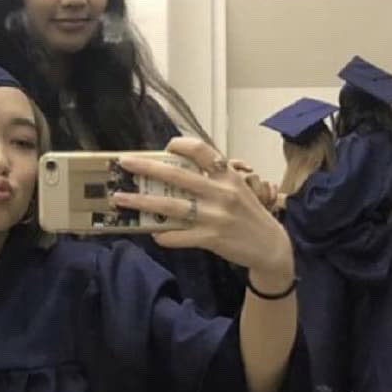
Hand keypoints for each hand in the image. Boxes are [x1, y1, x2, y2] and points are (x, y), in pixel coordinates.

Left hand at [112, 137, 293, 280]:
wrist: (271, 247)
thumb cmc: (248, 213)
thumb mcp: (237, 187)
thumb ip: (213, 177)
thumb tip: (175, 170)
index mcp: (227, 175)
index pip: (201, 149)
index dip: (179, 144)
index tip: (165, 147)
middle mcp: (220, 192)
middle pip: (177, 175)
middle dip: (146, 168)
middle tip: (124, 163)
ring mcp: (215, 216)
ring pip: (170, 206)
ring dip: (142, 202)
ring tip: (120, 199)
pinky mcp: (211, 238)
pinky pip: (179, 235)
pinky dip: (163, 234)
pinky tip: (153, 232)